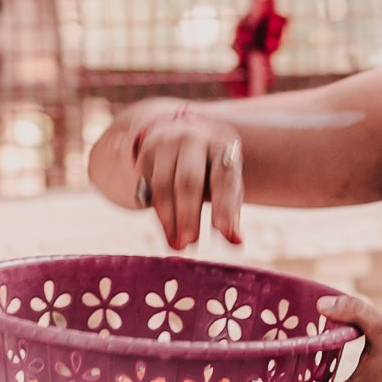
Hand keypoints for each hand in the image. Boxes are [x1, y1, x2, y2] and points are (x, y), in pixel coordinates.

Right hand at [128, 102, 245, 248]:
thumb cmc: (212, 169)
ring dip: (168, 219)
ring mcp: (166, 144)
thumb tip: (236, 241)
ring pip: (162, 185)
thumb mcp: (226, 183)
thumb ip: (231, 212)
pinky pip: (147, 186)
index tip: (221, 231)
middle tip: (189, 243)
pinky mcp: (145, 154)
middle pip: (188, 180)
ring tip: (176, 245)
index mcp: (220, 145)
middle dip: (188, 215)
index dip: (223, 205)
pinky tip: (165, 228)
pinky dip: (154, 210)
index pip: (223, 176)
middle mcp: (192, 140)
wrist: (185, 136)